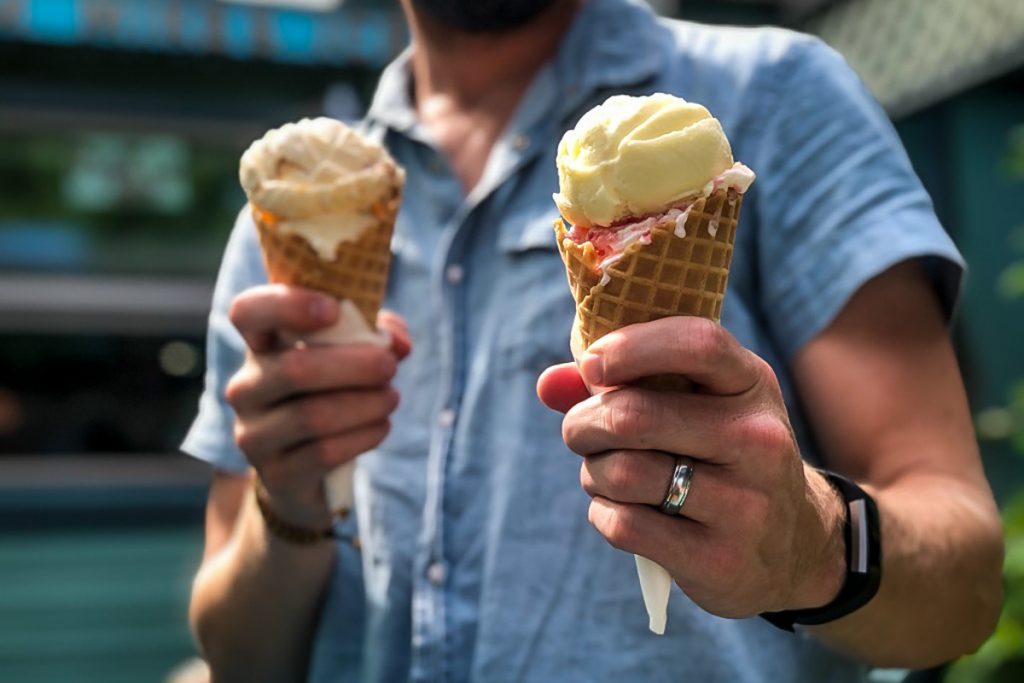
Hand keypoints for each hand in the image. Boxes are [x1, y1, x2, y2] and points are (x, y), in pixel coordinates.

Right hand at [226, 285, 410, 527]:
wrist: (307, 472)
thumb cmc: (331, 395)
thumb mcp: (353, 357)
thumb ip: (378, 338)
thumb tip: (398, 342)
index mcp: (260, 346)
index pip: (248, 311)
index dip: (286, 305)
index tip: (332, 309)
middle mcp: (246, 387)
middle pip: (294, 370)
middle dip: (354, 366)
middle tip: (389, 365)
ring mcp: (254, 433)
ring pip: (312, 416)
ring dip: (365, 404)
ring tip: (392, 398)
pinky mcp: (276, 473)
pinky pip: (324, 452)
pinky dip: (363, 436)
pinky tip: (382, 427)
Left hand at [537, 316, 845, 617]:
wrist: (794, 548)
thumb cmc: (720, 456)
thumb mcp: (694, 405)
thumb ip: (620, 383)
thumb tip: (548, 383)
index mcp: (751, 384)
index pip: (697, 343)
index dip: (630, 347)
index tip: (592, 364)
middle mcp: (759, 440)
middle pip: (633, 415)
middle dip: (583, 423)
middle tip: (580, 432)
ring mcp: (746, 503)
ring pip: (622, 472)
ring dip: (593, 472)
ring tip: (606, 475)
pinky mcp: (721, 560)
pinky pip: (624, 525)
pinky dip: (603, 515)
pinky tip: (621, 512)